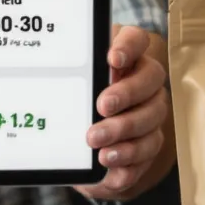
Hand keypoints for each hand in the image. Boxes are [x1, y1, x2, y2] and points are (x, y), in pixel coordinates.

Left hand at [79, 26, 171, 202]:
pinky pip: (146, 155)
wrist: (75, 142)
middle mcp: (144, 81)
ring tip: (98, 145)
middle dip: (127, 95)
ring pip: (152, 119)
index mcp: (125, 56)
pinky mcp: (147, 143)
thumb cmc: (73, 99)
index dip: (129, 46)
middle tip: (101, 108)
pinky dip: (127, 163)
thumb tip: (51, 71)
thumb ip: (69, 73)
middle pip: (150, 80)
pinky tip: (108, 165)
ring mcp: (151, 113)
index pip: (136, 39)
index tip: (112, 59)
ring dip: (125, 133)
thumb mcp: (67, 83)